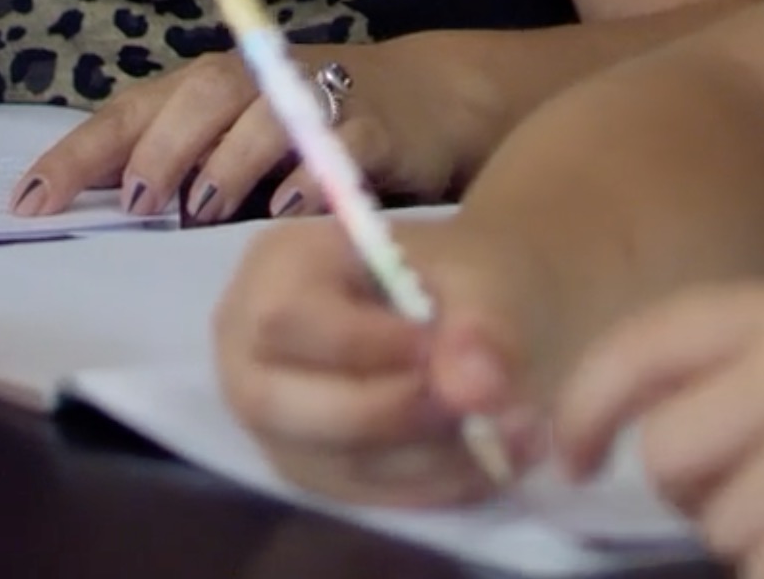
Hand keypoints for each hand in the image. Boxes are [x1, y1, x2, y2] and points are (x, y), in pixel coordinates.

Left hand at [8, 30, 500, 225]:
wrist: (430, 100)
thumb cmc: (309, 131)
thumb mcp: (234, 140)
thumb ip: (174, 165)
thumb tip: (95, 209)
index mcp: (210, 84)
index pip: (130, 111)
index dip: (79, 155)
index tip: (30, 204)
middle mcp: (260, 79)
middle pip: (201, 94)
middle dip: (161, 147)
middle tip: (138, 202)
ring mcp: (322, 96)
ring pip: (266, 113)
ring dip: (227, 161)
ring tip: (202, 210)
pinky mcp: (377, 126)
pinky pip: (339, 145)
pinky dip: (308, 176)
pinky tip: (284, 208)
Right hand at [214, 215, 556, 508]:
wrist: (478, 305)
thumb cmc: (463, 270)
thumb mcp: (483, 271)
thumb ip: (481, 322)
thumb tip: (476, 392)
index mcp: (276, 268)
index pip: (287, 320)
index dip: (365, 345)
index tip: (444, 347)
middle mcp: (249, 350)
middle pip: (284, 406)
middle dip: (391, 413)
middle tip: (481, 402)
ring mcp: (276, 420)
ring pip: (331, 462)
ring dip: (428, 458)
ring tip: (514, 431)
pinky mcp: (315, 470)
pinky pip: (364, 496)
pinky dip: (434, 485)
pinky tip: (496, 461)